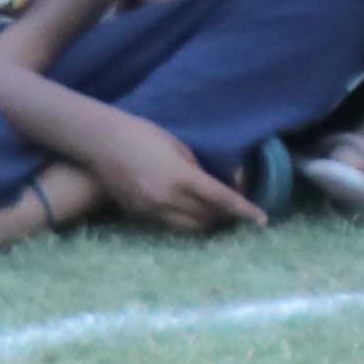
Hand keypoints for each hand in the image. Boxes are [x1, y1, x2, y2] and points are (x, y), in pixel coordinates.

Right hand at [75, 115, 265, 233]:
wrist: (101, 141)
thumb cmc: (145, 135)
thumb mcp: (181, 148)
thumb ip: (199, 171)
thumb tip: (217, 188)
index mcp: (181, 178)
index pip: (221, 200)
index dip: (244, 211)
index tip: (262, 220)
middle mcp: (165, 199)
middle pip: (207, 219)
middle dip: (224, 216)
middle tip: (233, 206)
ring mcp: (148, 210)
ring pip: (187, 227)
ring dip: (203, 220)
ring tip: (211, 208)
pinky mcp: (136, 214)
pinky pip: (167, 224)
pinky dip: (182, 219)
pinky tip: (184, 205)